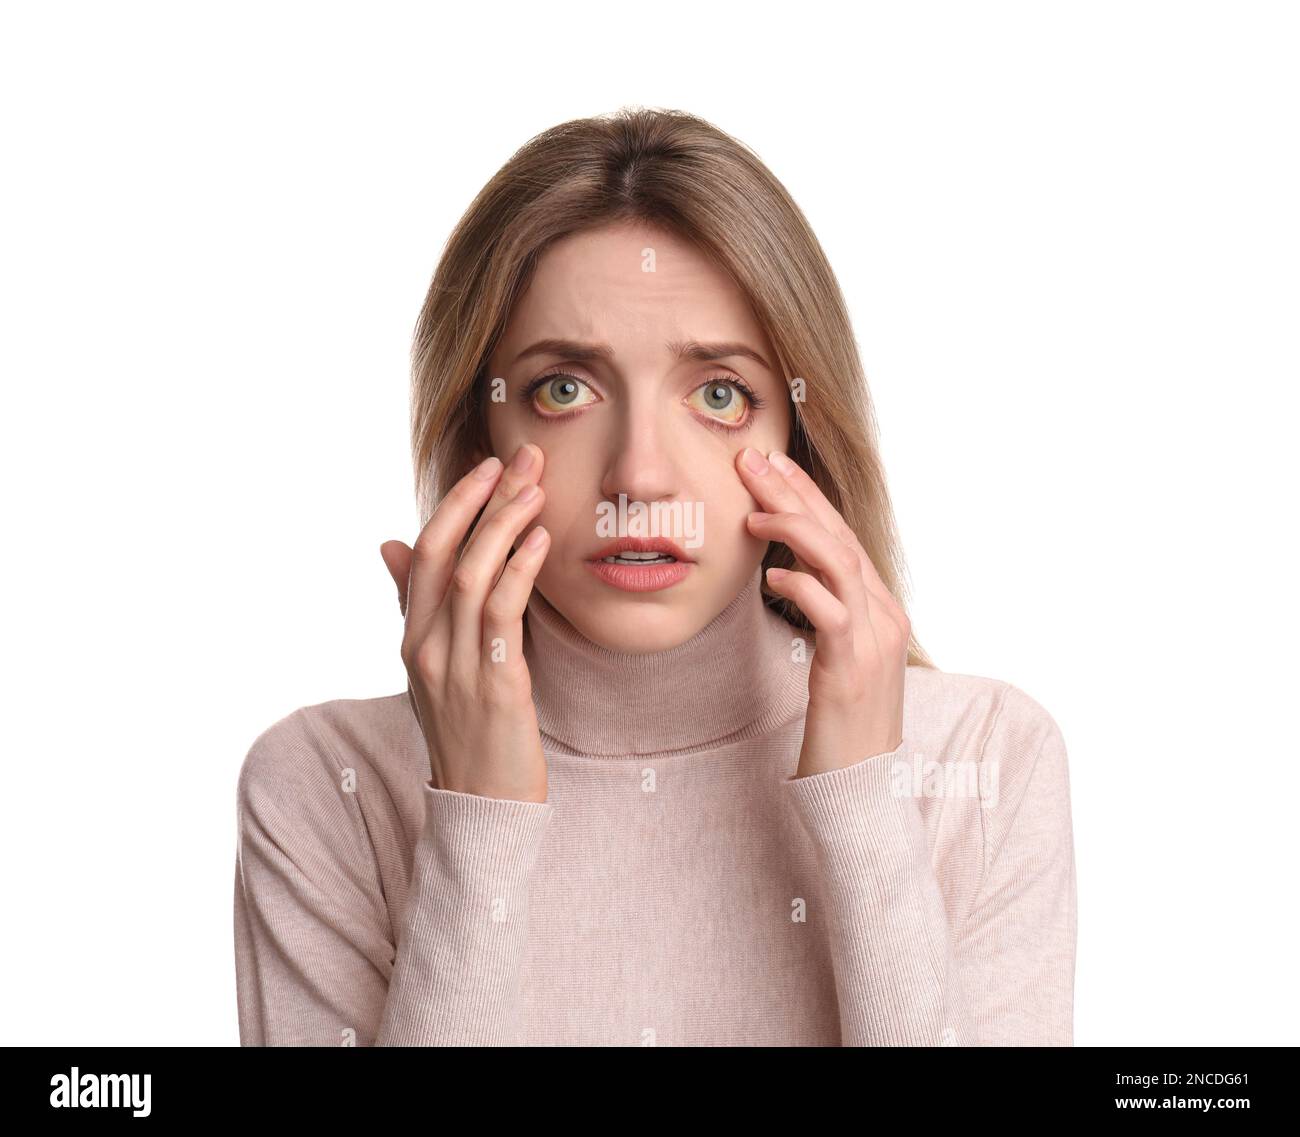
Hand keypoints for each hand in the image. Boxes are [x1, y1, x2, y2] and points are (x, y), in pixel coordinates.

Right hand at [379, 443, 550, 802]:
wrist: (483, 804)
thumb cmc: (469, 730)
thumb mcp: (434, 665)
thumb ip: (416, 605)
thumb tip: (391, 543)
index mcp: (412, 636)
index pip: (426, 552)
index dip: (455, 503)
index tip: (488, 464)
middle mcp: (425, 645)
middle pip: (444, 553)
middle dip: (481, 498)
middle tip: (520, 457)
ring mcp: (456, 665)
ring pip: (473, 576)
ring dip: (504, 524)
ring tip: (535, 486)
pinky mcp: (493, 684)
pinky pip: (501, 615)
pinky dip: (519, 571)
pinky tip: (540, 541)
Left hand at [737, 446, 909, 778]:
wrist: (862, 789)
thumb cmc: (842, 727)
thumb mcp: (835, 660)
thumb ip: (825, 614)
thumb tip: (790, 575)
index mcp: (881, 609)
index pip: (842, 536)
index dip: (807, 495)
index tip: (770, 464)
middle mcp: (885, 615)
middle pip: (839, 536)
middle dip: (795, 492)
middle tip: (752, 460)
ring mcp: (874, 640)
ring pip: (839, 562)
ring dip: (795, 528)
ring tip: (753, 510)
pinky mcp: (853, 668)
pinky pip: (831, 612)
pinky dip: (801, 586)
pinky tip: (770, 574)